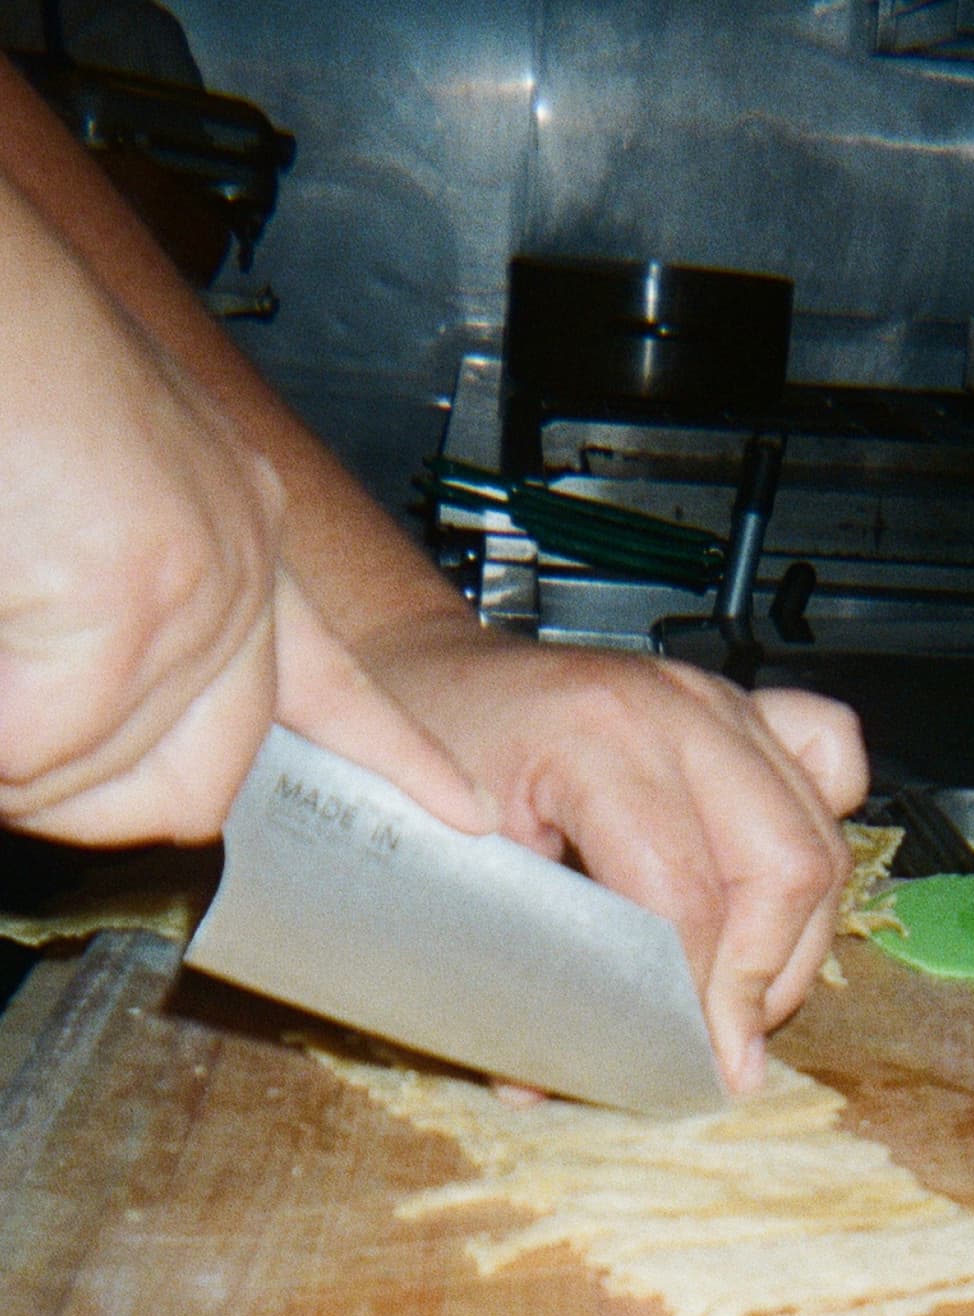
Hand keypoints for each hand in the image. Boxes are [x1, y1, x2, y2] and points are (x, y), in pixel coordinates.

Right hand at [0, 174, 495, 846]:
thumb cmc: (13, 381)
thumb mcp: (93, 506)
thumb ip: (116, 616)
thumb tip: (76, 721)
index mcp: (234, 530)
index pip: (336, 681)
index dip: (394, 752)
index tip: (462, 809)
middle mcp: (239, 557)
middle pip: (207, 778)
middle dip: (89, 803)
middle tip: (16, 762)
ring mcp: (198, 578)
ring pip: (100, 775)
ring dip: (14, 760)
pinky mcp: (131, 589)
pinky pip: (40, 747)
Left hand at [358, 616, 868, 1092]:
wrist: (422, 668)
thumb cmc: (419, 747)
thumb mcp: (449, 858)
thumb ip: (503, 966)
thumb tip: (539, 1084)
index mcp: (596, 738)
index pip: (687, 895)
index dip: (700, 998)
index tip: (695, 1065)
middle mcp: (676, 708)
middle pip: (783, 866)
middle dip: (762, 977)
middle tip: (724, 1045)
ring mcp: (716, 698)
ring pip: (817, 833)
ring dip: (794, 933)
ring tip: (743, 996)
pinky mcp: (736, 702)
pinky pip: (829, 759)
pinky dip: (819, 831)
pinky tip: (774, 889)